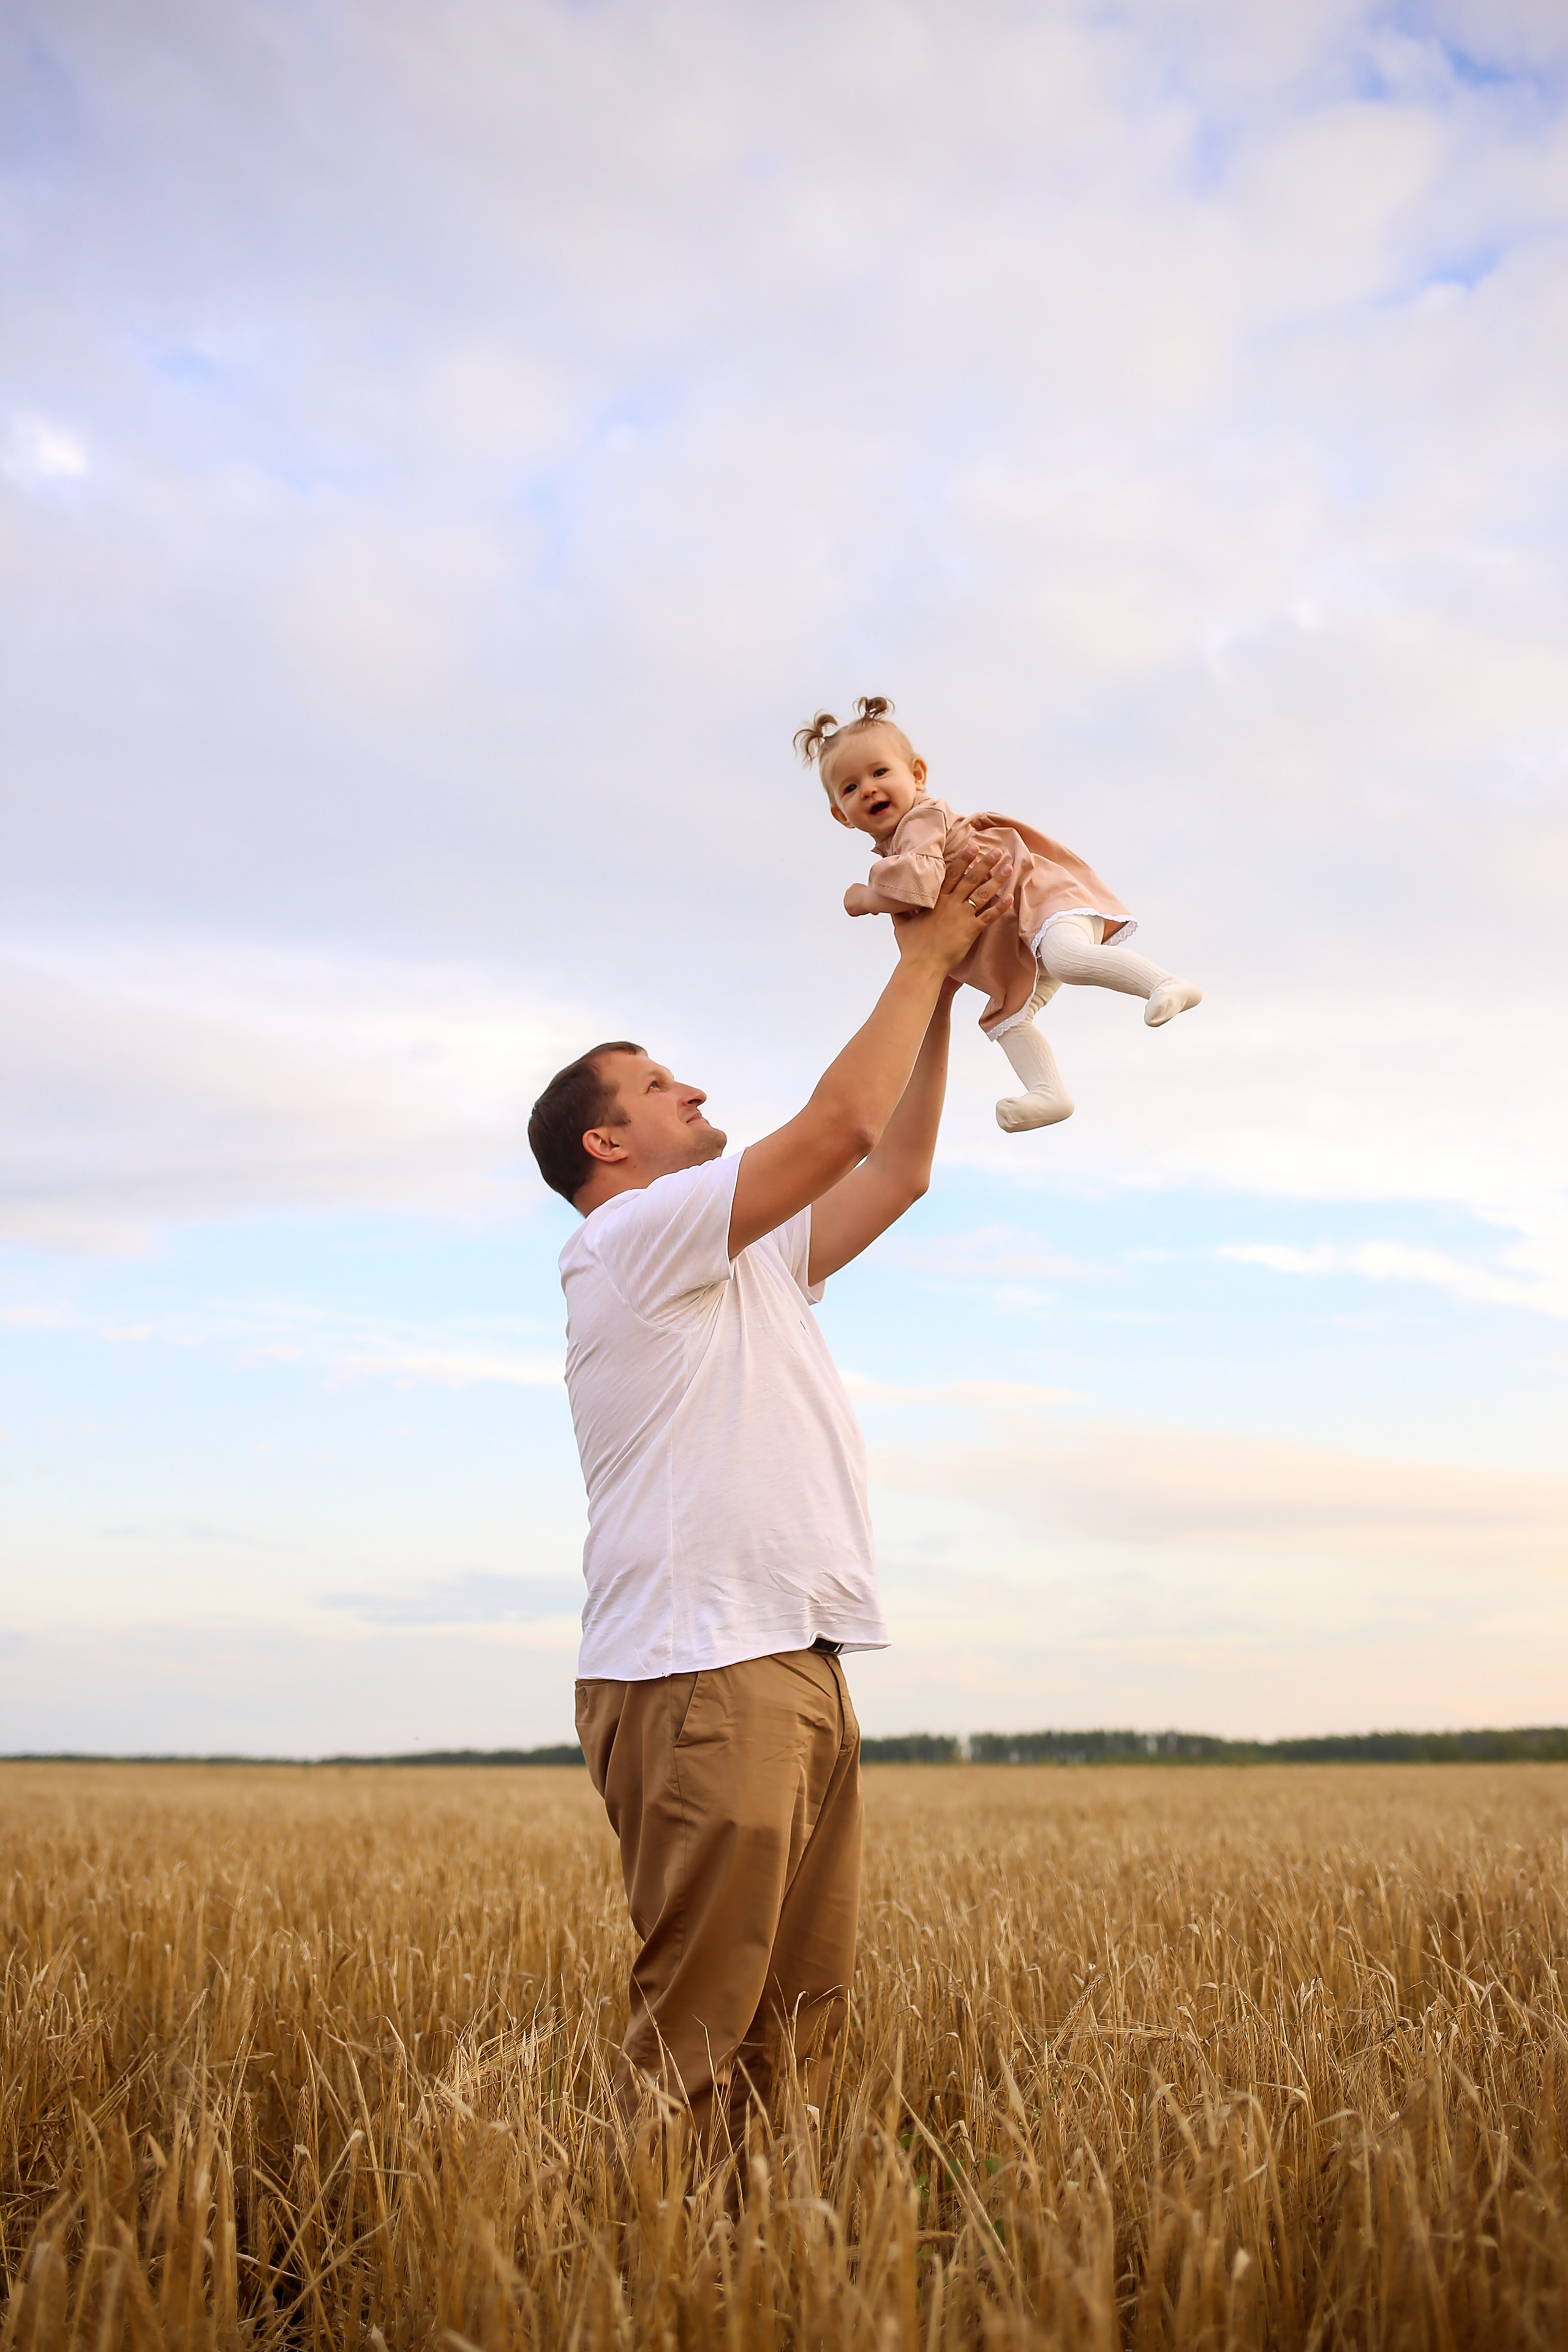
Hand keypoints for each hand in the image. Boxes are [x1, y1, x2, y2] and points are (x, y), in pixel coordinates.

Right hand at [893, 846, 1013, 975]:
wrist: (921, 965)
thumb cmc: (911, 947)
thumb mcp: (901, 924)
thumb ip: (900, 910)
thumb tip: (891, 902)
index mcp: (935, 900)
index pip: (952, 874)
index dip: (963, 859)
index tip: (973, 846)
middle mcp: (950, 904)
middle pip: (971, 878)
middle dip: (985, 863)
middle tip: (997, 851)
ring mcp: (961, 916)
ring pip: (982, 893)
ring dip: (997, 879)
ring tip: (1008, 867)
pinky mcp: (970, 931)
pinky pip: (988, 916)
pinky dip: (1000, 907)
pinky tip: (1010, 897)